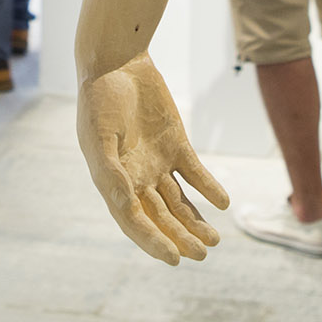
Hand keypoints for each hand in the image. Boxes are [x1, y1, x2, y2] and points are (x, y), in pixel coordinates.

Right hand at [78, 53, 228, 264]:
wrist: (116, 62)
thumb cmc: (99, 100)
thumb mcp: (98, 138)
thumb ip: (110, 174)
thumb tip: (125, 207)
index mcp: (113, 182)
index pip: (135, 222)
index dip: (153, 242)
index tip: (174, 259)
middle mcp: (136, 178)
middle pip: (161, 217)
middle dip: (181, 237)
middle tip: (202, 253)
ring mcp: (157, 162)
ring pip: (180, 202)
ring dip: (195, 221)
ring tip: (214, 240)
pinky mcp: (176, 144)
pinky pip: (195, 173)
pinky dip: (208, 188)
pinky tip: (223, 202)